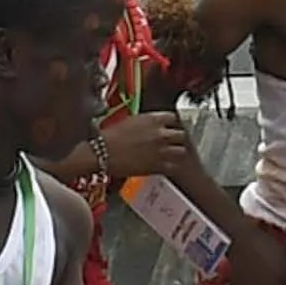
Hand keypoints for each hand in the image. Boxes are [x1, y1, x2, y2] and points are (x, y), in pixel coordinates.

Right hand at [78, 104, 202, 193]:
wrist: (103, 153)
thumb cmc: (111, 137)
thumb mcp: (131, 120)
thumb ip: (148, 122)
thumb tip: (154, 125)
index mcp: (154, 119)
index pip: (175, 118)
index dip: (175, 123)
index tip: (173, 127)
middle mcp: (161, 133)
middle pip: (182, 134)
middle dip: (179, 138)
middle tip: (175, 142)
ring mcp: (161, 150)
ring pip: (182, 151)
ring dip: (177, 152)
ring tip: (172, 154)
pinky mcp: (158, 166)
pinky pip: (174, 166)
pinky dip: (171, 166)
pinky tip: (166, 166)